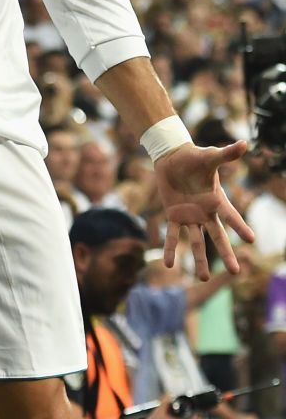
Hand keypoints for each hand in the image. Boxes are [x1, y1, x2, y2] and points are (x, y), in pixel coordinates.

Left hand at [155, 141, 254, 278]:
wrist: (173, 158)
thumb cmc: (194, 157)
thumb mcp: (210, 157)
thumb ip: (226, 154)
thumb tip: (245, 143)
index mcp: (216, 200)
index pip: (231, 216)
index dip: (240, 226)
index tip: (252, 240)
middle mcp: (205, 212)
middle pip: (217, 237)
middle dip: (226, 254)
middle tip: (234, 273)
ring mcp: (190, 216)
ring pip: (196, 241)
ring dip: (199, 259)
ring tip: (201, 279)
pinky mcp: (174, 215)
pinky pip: (173, 235)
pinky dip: (171, 248)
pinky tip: (168, 264)